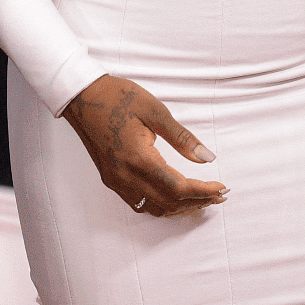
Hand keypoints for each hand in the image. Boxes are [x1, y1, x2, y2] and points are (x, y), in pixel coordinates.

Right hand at [62, 74, 226, 217]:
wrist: (81, 96)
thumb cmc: (118, 97)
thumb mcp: (155, 110)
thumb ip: (182, 137)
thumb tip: (208, 158)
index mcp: (138, 158)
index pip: (178, 188)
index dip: (204, 191)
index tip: (223, 187)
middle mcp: (125, 176)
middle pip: (168, 203)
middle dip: (197, 201)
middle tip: (219, 195)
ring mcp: (116, 181)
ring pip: (154, 208)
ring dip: (180, 207)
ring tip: (201, 198)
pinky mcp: (111, 179)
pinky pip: (140, 203)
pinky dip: (161, 205)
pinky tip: (173, 196)